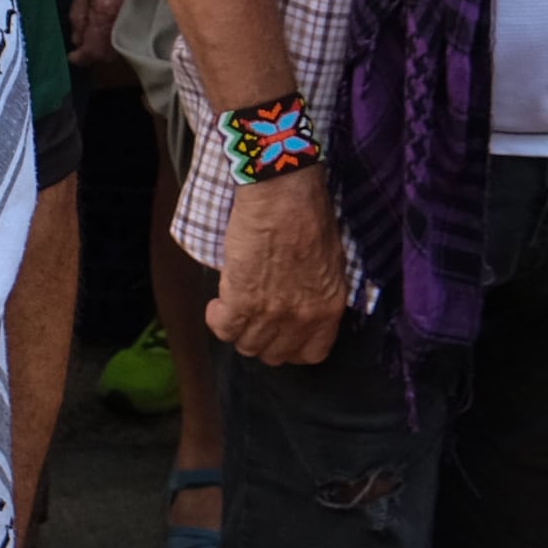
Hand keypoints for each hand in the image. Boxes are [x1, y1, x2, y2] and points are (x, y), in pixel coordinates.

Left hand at [67, 0, 145, 70]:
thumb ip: (79, 12)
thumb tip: (76, 36)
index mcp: (105, 11)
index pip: (93, 50)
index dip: (81, 57)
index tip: (72, 56)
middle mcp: (124, 19)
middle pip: (109, 54)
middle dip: (94, 55)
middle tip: (82, 47)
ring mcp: (139, 16)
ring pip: (122, 46)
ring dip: (107, 47)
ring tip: (95, 36)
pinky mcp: (149, 11)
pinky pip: (133, 34)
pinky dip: (120, 36)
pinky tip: (112, 27)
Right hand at [203, 160, 347, 367]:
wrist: (283, 194)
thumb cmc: (309, 214)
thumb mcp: (331, 261)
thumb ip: (319, 292)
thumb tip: (303, 301)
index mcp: (328, 308)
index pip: (312, 353)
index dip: (292, 347)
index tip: (281, 334)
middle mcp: (301, 317)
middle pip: (274, 353)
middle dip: (262, 339)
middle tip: (252, 318)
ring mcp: (270, 312)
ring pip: (246, 345)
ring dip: (238, 330)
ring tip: (233, 307)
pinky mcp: (241, 300)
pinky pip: (223, 329)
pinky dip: (217, 320)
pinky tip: (217, 304)